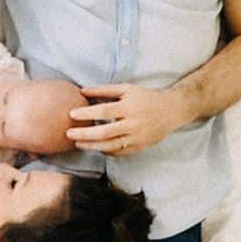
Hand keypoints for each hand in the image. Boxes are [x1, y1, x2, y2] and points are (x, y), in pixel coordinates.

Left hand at [66, 83, 191, 156]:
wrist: (171, 111)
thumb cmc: (146, 97)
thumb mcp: (127, 89)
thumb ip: (104, 90)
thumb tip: (82, 91)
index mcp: (129, 107)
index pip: (104, 111)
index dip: (87, 113)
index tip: (72, 114)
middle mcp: (133, 124)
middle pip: (105, 132)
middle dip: (85, 134)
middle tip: (69, 134)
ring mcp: (137, 137)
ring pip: (111, 146)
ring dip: (92, 146)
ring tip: (78, 144)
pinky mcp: (140, 146)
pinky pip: (120, 152)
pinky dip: (106, 151)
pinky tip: (96, 147)